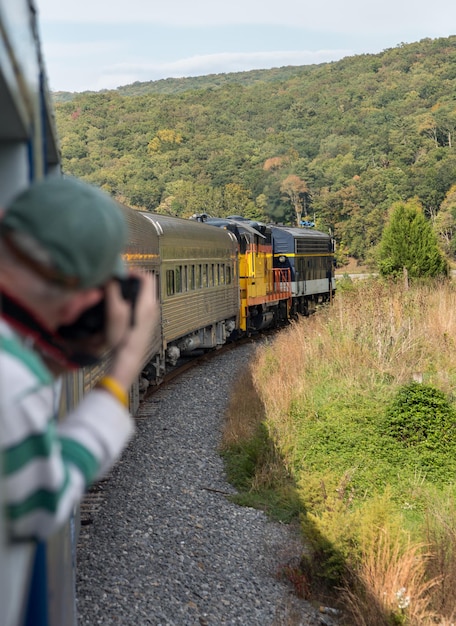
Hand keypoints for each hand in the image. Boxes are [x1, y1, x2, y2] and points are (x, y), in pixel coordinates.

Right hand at [106, 271, 158, 389]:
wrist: (128, 359)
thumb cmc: (122, 340)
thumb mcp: (114, 314)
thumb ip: (113, 293)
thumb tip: (111, 278)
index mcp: (148, 304)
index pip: (147, 276)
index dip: (134, 271)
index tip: (122, 272)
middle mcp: (153, 308)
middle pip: (147, 284)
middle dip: (132, 278)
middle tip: (118, 279)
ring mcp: (151, 315)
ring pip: (144, 293)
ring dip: (132, 288)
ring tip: (117, 289)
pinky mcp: (146, 321)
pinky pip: (142, 302)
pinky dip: (133, 297)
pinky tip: (121, 303)